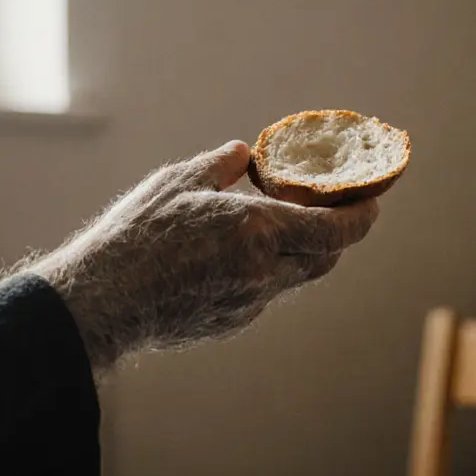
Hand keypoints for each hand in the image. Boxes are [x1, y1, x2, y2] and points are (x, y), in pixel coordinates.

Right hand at [33, 141, 378, 375]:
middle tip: (331, 210)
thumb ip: (221, 166)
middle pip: (325, 257)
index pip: (337, 230)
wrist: (102, 300)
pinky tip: (236, 256)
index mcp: (258, 230)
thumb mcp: (178, 182)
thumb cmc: (136, 235)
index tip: (373, 202)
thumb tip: (245, 153)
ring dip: (298, 253)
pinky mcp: (231, 322)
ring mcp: (249, 303)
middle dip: (335, 234)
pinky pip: (264, 293)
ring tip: (278, 227)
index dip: (362, 217)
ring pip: (294, 277)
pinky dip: (266, 271)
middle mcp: (264, 271)